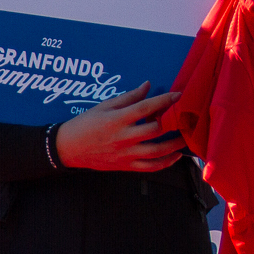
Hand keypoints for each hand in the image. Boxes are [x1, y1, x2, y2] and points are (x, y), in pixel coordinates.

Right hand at [55, 82, 183, 172]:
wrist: (68, 148)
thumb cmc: (85, 124)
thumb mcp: (104, 106)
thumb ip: (128, 97)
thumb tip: (148, 86)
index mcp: (116, 120)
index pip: (145, 108)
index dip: (164, 100)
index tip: (178, 95)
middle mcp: (122, 137)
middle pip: (155, 130)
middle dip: (173, 123)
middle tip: (184, 117)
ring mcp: (124, 154)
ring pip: (156, 151)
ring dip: (175, 144)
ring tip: (185, 137)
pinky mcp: (125, 166)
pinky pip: (150, 167)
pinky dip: (165, 163)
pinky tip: (175, 156)